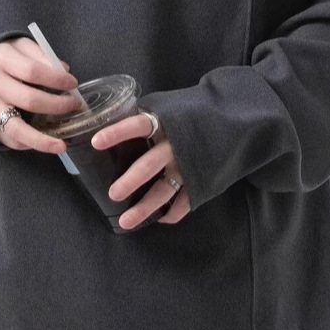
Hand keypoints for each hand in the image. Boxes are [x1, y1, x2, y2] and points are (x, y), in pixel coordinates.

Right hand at [0, 37, 81, 153]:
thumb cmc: (2, 57)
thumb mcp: (20, 45)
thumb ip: (42, 55)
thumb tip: (64, 71)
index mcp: (1, 60)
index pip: (33, 71)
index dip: (56, 79)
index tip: (73, 83)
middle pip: (28, 100)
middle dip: (57, 105)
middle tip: (74, 105)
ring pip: (15, 129)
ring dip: (41, 140)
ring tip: (61, 145)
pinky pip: (8, 140)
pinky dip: (28, 144)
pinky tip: (44, 142)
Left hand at [91, 111, 190, 227]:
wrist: (233, 117)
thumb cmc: (193, 111)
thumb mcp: (170, 107)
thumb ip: (148, 117)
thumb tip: (114, 122)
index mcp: (166, 122)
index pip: (138, 126)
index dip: (117, 133)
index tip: (96, 142)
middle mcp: (176, 146)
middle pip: (149, 165)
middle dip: (130, 181)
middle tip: (113, 194)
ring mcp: (189, 166)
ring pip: (164, 191)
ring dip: (145, 208)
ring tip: (125, 222)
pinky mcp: (201, 181)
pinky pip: (184, 203)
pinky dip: (170, 214)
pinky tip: (157, 218)